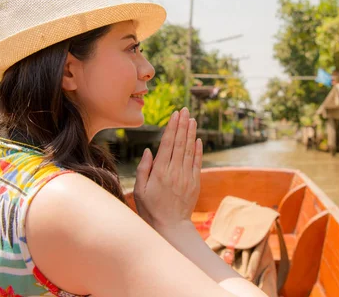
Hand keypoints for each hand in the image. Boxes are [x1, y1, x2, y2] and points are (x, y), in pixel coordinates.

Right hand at [133, 107, 202, 231]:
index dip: (172, 128)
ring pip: (190, 150)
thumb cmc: (150, 209)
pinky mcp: (195, 183)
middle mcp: (175, 172)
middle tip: (185, 110)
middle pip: (180, 143)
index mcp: (160, 172)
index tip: (175, 114)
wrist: (171, 227)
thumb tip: (149, 150)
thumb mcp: (140, 191)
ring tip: (192, 119)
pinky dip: (198, 150)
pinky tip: (198, 139)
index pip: (167, 144)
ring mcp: (186, 177)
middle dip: (183, 125)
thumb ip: (144, 169)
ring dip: (191, 133)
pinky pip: (197, 162)